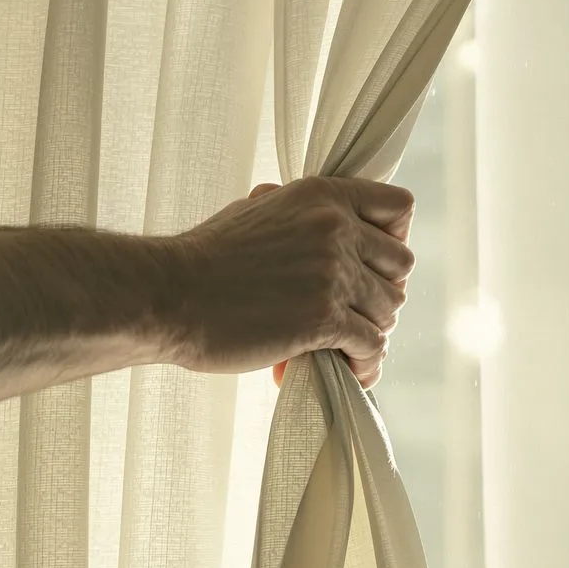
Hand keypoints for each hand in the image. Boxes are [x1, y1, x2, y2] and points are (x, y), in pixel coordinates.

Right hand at [167, 176, 414, 387]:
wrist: (166, 295)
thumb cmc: (201, 258)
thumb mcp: (249, 210)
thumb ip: (284, 207)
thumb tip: (281, 196)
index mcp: (321, 196)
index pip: (399, 207)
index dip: (392, 240)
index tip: (372, 264)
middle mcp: (334, 228)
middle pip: (401, 264)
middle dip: (381, 292)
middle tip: (353, 313)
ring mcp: (332, 274)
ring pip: (390, 309)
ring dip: (371, 331)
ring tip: (346, 349)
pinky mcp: (324, 319)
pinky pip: (372, 345)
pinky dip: (366, 364)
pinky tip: (350, 371)